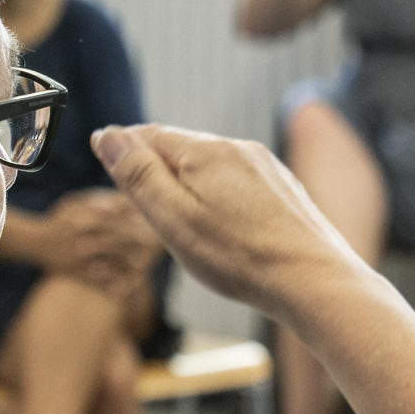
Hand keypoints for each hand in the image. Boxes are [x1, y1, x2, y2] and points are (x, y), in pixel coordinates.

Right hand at [91, 124, 363, 317]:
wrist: (312, 279)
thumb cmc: (240, 258)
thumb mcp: (173, 219)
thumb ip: (139, 175)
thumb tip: (109, 136)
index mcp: (204, 151)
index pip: (148, 135)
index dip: (122, 147)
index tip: (103, 151)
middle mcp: (237, 148)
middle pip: (181, 147)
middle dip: (157, 167)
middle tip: (138, 193)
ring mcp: (264, 166)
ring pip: (212, 165)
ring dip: (189, 181)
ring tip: (180, 215)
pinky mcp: (283, 187)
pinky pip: (238, 181)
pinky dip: (220, 195)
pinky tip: (223, 224)